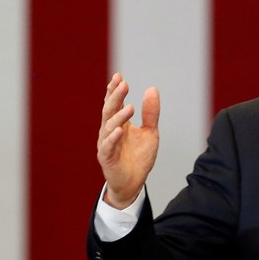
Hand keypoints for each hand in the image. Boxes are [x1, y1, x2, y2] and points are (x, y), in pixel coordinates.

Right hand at [97, 73, 159, 208]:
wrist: (134, 183)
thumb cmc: (139, 157)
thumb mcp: (150, 132)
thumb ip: (151, 113)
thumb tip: (152, 89)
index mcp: (119, 123)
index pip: (114, 103)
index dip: (114, 90)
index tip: (119, 77)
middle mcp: (109, 131)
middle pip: (109, 110)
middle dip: (115, 97)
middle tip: (123, 84)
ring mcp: (106, 144)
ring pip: (108, 127)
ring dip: (119, 116)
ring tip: (130, 107)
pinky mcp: (107, 158)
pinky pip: (108, 146)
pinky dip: (113, 138)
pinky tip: (120, 130)